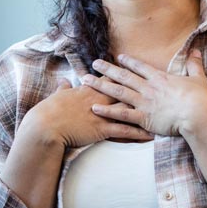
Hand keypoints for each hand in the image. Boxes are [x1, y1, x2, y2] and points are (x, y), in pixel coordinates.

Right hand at [18, 78, 152, 149]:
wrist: (46, 125)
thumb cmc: (49, 111)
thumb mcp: (57, 96)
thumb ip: (63, 88)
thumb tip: (64, 81)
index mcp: (88, 90)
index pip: (109, 80)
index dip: (122, 75)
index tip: (135, 71)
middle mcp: (98, 99)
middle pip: (124, 92)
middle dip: (141, 90)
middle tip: (157, 88)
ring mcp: (101, 114)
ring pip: (128, 111)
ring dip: (145, 113)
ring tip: (161, 115)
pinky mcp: (101, 129)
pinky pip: (124, 131)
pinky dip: (138, 133)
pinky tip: (150, 136)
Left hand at [81, 50, 206, 136]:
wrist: (197, 114)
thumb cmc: (200, 99)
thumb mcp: (198, 78)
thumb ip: (194, 65)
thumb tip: (197, 51)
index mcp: (160, 78)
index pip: (141, 67)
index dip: (128, 62)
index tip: (118, 57)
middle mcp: (148, 88)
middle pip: (123, 76)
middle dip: (107, 69)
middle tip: (94, 63)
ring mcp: (143, 102)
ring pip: (117, 92)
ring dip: (100, 86)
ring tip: (86, 80)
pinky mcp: (143, 118)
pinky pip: (121, 114)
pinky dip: (107, 111)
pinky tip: (94, 108)